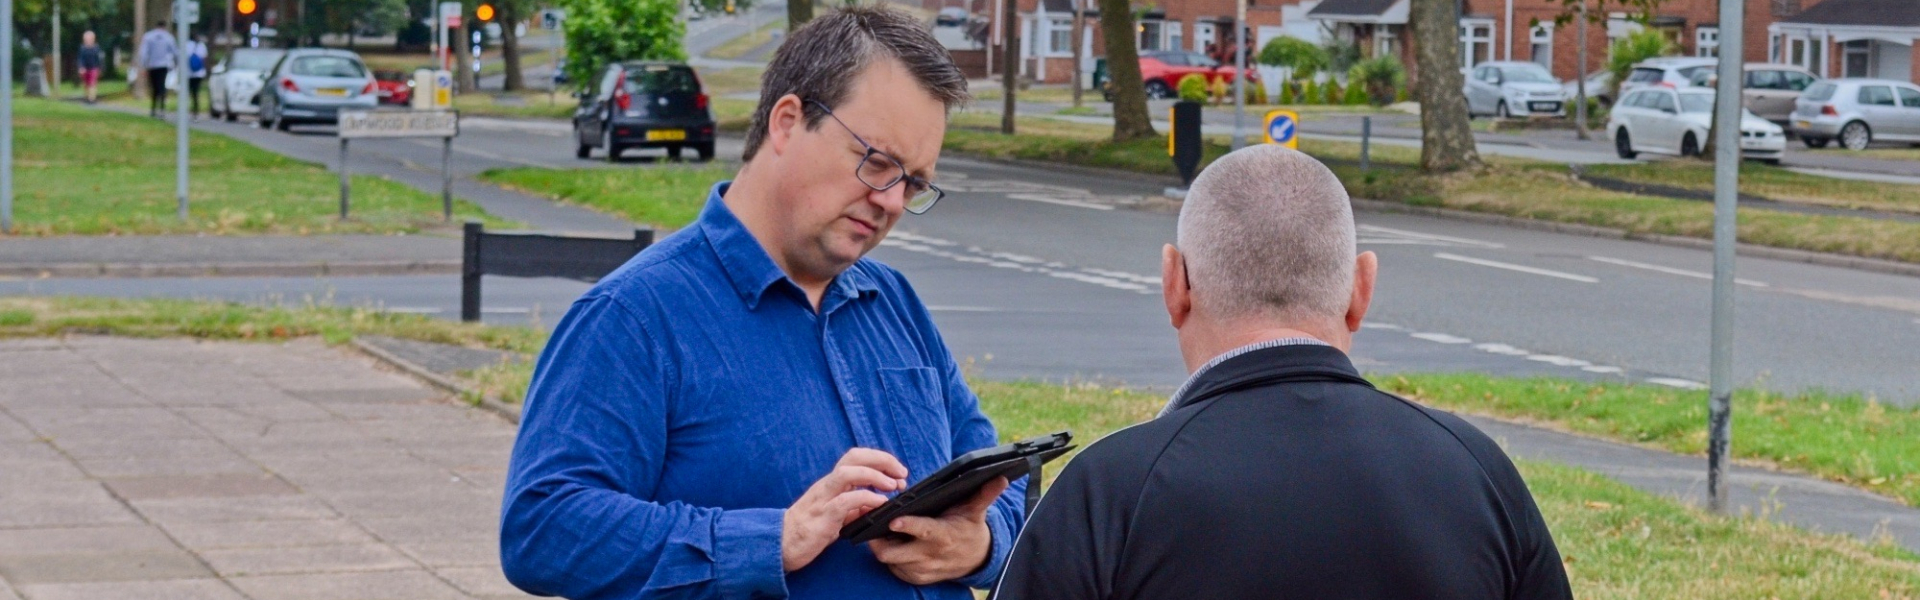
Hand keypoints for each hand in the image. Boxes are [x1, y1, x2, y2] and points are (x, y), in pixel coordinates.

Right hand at [782, 448, 908, 572]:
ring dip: (875, 475)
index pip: (856, 457)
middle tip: (901, 473)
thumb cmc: (808, 529)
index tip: (898, 472)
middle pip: (854, 456)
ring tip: (893, 485)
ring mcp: (824, 498)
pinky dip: (867, 498)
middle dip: (882, 459)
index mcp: (832, 483)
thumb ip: (853, 507)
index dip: (880, 459)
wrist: (781, 544)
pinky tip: (880, 504)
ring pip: (848, 472)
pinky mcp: (822, 516)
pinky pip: (846, 501)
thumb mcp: (835, 515)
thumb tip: (874, 503)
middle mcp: (827, 485)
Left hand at [868, 476, 1008, 585]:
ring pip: (889, 561)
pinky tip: (889, 543)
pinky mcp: (915, 578)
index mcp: (943, 535)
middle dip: (878, 540)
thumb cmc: (969, 528)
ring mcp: (921, 570)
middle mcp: (930, 556)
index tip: (893, 519)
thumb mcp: (976, 511)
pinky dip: (889, 558)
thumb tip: (1001, 477)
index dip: (907, 525)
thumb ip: (984, 494)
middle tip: (870, 524)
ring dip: (881, 547)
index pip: (923, 531)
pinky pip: (893, 569)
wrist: (976, 560)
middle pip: (893, 553)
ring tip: (877, 531)